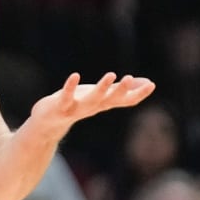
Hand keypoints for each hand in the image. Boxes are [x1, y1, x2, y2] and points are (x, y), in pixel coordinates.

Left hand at [29, 71, 155, 133]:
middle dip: (120, 91)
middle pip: (109, 101)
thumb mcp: (102, 96)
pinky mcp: (60, 106)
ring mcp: (76, 109)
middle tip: (129, 78)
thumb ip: (123, 90)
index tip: (152, 85)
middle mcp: (92, 108)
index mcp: (103, 104)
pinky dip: (70, 87)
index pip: (124, 101)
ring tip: (110, 75)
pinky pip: (66, 97)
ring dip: (101, 89)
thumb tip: (148, 83)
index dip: (138, 94)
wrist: (48, 124)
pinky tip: (74, 76)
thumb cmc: (77, 105)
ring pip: (91, 101)